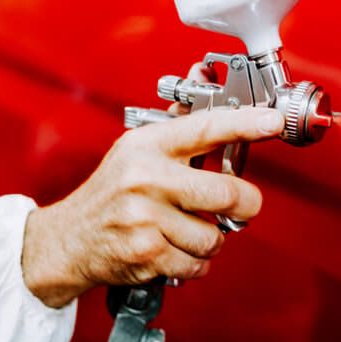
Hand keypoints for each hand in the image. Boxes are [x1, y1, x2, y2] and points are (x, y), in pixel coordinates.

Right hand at [21, 106, 283, 307]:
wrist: (67, 239)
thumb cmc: (109, 193)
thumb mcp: (136, 150)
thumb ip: (178, 125)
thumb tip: (203, 78)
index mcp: (147, 146)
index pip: (205, 127)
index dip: (245, 123)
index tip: (272, 121)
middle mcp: (146, 178)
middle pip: (223, 192)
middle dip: (243, 203)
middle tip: (242, 205)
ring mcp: (145, 218)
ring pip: (213, 235)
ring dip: (210, 239)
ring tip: (188, 230)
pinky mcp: (146, 253)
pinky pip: (197, 264)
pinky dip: (194, 263)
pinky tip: (176, 250)